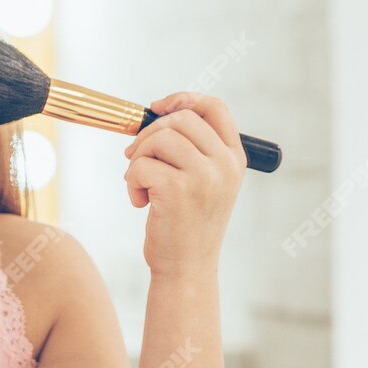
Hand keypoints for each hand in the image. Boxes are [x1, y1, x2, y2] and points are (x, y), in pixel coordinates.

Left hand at [125, 91, 245, 275]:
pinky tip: (141, 202)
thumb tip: (157, 114)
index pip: (215, 108)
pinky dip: (132, 182)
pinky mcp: (177, 189)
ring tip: (140, 184)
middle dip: (149, 134)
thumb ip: (194, 149)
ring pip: (158, 138)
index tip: (157, 108)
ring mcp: (204, 176)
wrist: (187, 268)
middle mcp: (225, 165)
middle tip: (136, 158)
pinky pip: (141, 165)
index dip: (184, 98)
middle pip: (180, 118)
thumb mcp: (205, 183)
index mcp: (235, 159)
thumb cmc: (188, 225)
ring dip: (138, 158)